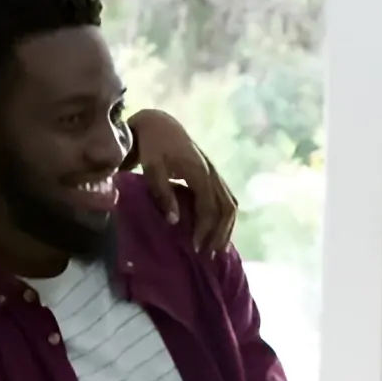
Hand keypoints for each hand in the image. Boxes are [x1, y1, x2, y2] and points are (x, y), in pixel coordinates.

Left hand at [127, 109, 237, 254]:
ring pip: (230, 204)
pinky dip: (224, 217)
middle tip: (208, 255)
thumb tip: (175, 221)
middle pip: (227, 208)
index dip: (204, 230)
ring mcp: (214, 172)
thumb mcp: (151, 168)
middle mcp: (212, 172)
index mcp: (199, 171)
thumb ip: (163, 194)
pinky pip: (225, 198)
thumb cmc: (151, 147)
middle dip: (219, 233)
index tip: (195, 249)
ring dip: (226, 227)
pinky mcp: (212, 174)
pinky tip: (217, 231)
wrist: (158, 125)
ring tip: (216, 248)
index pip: (208, 207)